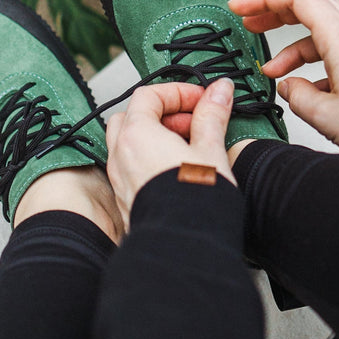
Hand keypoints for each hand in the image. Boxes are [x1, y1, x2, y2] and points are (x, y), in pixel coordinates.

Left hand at [104, 79, 235, 229]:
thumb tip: (219, 91)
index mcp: (137, 135)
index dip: (178, 92)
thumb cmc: (194, 202)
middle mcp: (120, 156)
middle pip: (133, 117)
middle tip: (193, 122)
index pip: (149, 95)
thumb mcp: (210, 149)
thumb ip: (212, 115)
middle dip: (163, 113)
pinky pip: (131, 168)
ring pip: (129, 143)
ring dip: (155, 137)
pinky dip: (150, 159)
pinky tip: (178, 171)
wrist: (183, 248)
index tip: (202, 99)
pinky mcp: (125, 200)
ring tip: (188, 148)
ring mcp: (119, 179)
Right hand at [229, 0, 338, 150]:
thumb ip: (298, 97)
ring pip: (322, 30)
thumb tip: (288, 87)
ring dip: (292, 46)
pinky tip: (305, 89)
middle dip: (276, 12)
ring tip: (271, 72)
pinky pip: (336, 50)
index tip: (239, 8)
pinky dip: (315, 61)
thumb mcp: (326, 115)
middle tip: (250, 24)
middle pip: (310, 4)